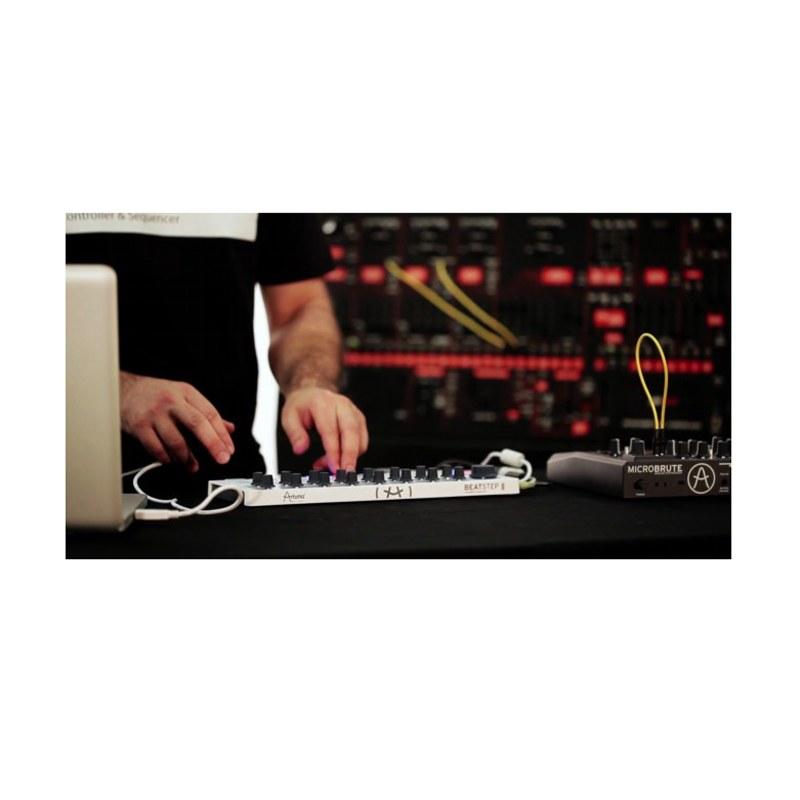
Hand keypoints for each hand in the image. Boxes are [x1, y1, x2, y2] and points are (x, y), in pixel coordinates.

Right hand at [119, 372, 234, 471]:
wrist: (124, 390)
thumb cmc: (157, 394)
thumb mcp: (184, 396)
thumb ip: (206, 413)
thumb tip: (229, 429)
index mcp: (186, 392)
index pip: (210, 414)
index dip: (222, 434)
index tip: (228, 449)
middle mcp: (171, 401)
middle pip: (197, 424)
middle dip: (212, 444)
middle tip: (221, 459)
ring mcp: (154, 413)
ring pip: (176, 441)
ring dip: (187, 458)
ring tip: (192, 466)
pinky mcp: (139, 426)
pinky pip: (156, 448)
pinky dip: (166, 459)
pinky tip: (171, 461)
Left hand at [281, 386, 367, 471]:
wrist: (312, 393)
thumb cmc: (302, 405)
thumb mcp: (289, 417)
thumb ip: (295, 434)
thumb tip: (300, 449)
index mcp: (323, 403)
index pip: (331, 430)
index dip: (334, 450)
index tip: (333, 467)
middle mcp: (341, 406)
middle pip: (351, 432)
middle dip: (350, 455)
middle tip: (345, 473)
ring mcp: (353, 412)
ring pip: (360, 437)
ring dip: (350, 457)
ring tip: (332, 468)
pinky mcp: (359, 420)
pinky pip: (361, 440)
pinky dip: (353, 454)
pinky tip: (337, 459)